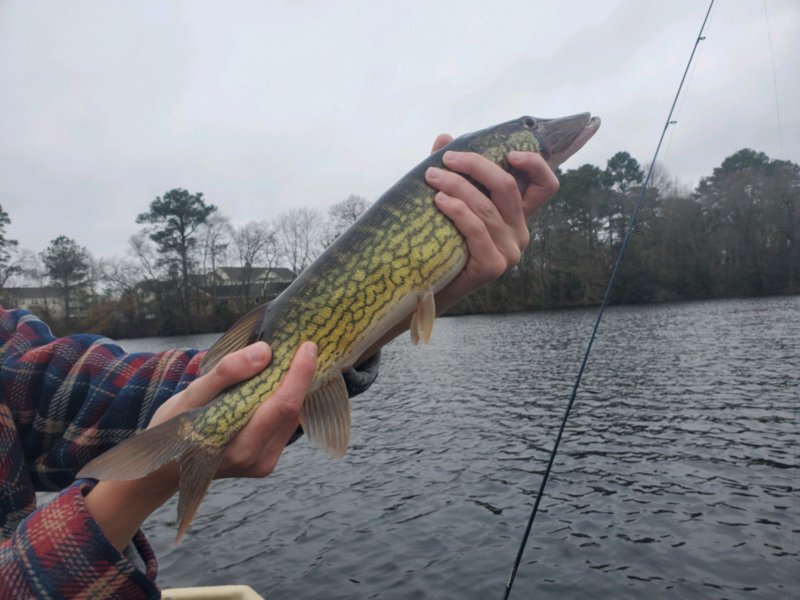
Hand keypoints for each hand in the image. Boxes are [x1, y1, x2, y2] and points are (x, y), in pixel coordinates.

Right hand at [85, 341, 316, 549]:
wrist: (163, 468)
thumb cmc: (173, 428)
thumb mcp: (190, 396)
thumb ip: (227, 374)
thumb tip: (265, 351)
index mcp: (238, 446)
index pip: (283, 405)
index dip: (300, 374)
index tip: (308, 346)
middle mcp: (257, 459)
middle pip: (293, 410)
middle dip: (302, 377)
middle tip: (303, 346)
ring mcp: (264, 463)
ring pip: (292, 417)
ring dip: (294, 388)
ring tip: (288, 360)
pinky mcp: (267, 460)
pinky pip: (284, 425)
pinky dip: (284, 401)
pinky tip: (276, 384)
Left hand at [425, 134, 559, 305]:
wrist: (429, 285)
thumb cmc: (442, 239)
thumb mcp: (450, 200)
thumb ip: (452, 171)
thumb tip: (444, 136)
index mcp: (517, 215)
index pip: (546, 185)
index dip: (536, 165)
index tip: (510, 152)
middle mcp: (520, 232)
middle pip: (508, 187)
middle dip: (475, 166)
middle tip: (446, 159)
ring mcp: (510, 251)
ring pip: (487, 207)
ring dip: (457, 187)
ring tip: (432, 178)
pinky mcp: (494, 266)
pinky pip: (477, 230)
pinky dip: (458, 211)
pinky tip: (439, 201)